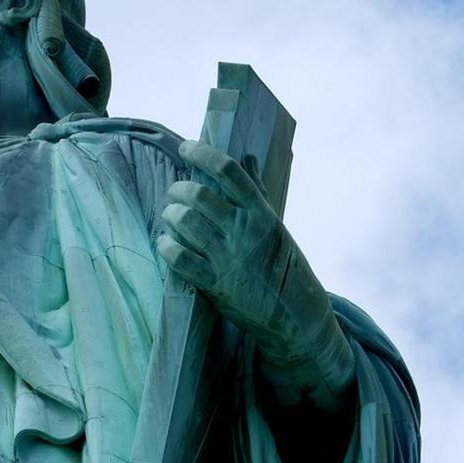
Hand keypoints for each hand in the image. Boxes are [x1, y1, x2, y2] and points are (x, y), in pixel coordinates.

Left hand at [157, 140, 356, 410]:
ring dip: (171, 216)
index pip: (229, 172)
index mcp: (261, 213)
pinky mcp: (216, 284)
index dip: (203, 154)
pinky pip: (180, 258)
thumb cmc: (284, 266)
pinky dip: (167, 246)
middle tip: (175, 193)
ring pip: (186, 222)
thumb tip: (246, 158)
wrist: (296, 316)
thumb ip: (255, 192)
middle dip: (179, 190)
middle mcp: (245, 232)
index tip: (186, 147)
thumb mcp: (275, 225)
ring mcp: (229, 258)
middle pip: (200, 195)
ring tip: (170, 217)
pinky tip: (167, 243)